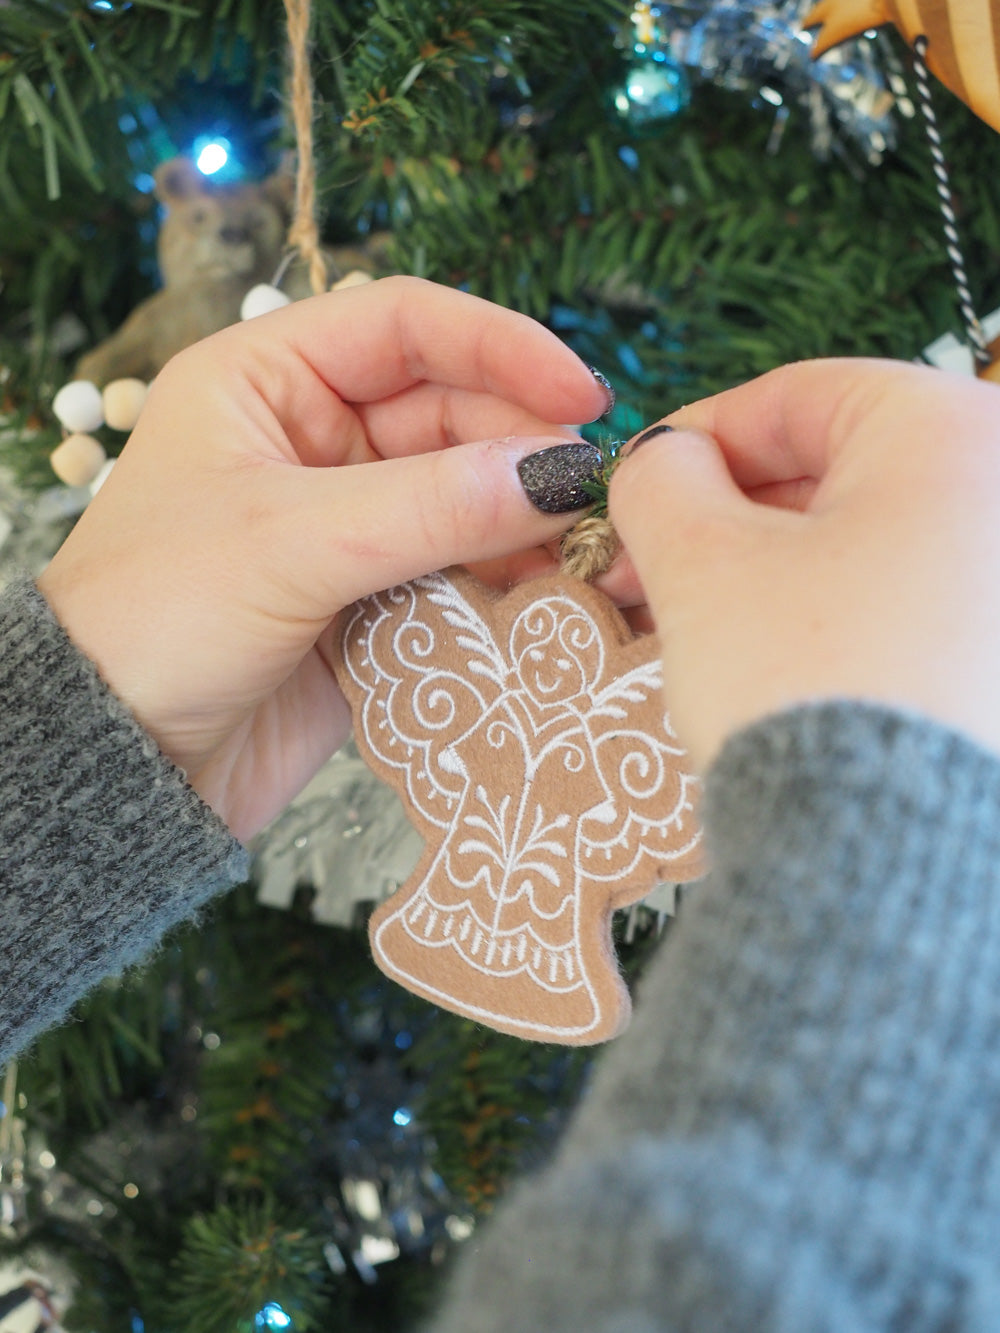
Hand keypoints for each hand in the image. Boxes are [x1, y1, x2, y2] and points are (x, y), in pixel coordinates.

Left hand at [38, 276, 609, 838]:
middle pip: (452, 414)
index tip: (581, 393)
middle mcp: (312, 439)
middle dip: (522, 448)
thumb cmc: (156, 618)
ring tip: (585, 554)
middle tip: (591, 494)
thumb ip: (430, 505)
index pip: (405, 324)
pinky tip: (547, 597)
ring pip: (465, 497)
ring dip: (524, 521)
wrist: (119, 760)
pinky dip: (505, 580)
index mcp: (267, 380)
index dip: (501, 346)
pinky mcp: (372, 597)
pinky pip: (459, 569)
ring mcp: (346, 522)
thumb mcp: (290, 543)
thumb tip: (558, 473)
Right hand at [609, 357, 999, 770]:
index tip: (639, 473)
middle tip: (647, 560)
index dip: (699, 432)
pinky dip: (836, 611)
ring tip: (692, 616)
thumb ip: (660, 481)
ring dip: (771, 567)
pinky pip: (908, 601)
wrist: (885, 853)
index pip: (802, 396)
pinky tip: (771, 652)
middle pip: (841, 470)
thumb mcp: (702, 563)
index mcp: (955, 432)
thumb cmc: (805, 684)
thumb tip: (659, 462)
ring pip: (872, 542)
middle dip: (728, 514)